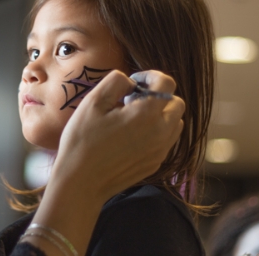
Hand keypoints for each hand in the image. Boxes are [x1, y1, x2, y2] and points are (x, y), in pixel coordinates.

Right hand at [51, 69, 184, 202]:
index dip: (150, 76)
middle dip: (158, 95)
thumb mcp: (93, 102)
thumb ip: (116, 81)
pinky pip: (166, 140)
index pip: (166, 83)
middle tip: (132, 99)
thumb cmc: (83, 141)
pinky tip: (132, 135)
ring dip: (160, 114)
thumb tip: (131, 81)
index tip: (133, 81)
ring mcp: (160, 150)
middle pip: (176, 103)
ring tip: (133, 117)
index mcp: (147, 114)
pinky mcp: (155, 163)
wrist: (81, 183)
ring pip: (175, 123)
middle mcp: (161, 132)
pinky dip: (156, 131)